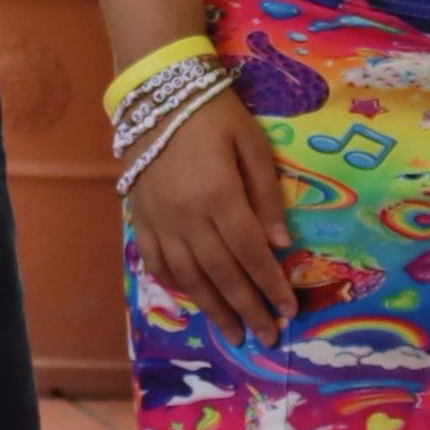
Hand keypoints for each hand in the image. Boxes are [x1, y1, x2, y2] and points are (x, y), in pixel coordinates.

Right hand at [124, 92, 298, 343]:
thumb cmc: (212, 112)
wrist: (155, 92)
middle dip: (248, 309)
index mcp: (219, 196)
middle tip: (268, 337)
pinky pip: (157, 262)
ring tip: (234, 334)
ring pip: (189, 277)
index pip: (251, 253)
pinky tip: (195, 299)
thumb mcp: (251, 142)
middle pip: (222, 274)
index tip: (289, 311)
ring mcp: (160, 221)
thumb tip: (280, 243)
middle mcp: (187, 216)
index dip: (271, 285)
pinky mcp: (141, 218)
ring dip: (214, 309)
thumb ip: (266, 193)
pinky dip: (177, 285)